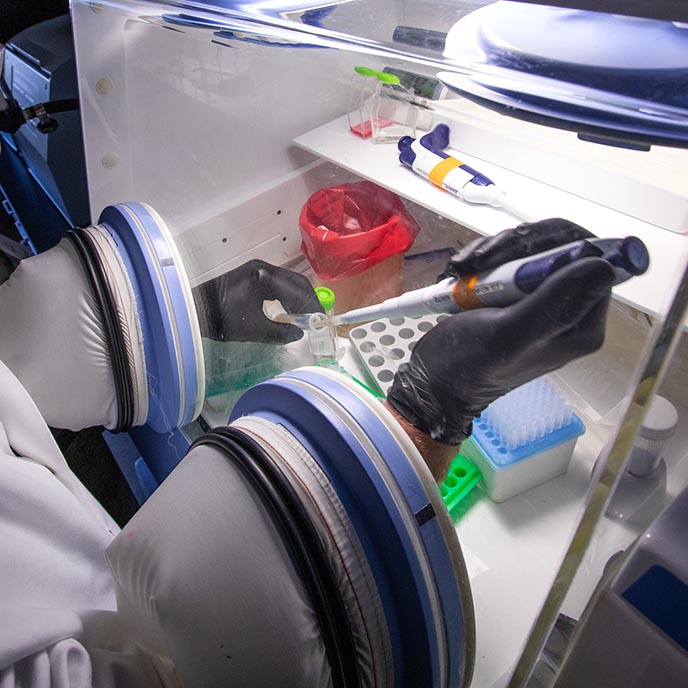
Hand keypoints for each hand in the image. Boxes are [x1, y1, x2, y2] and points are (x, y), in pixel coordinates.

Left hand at [193, 260, 322, 342]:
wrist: (194, 311)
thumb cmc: (223, 319)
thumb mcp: (254, 329)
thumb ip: (281, 332)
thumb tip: (299, 334)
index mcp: (264, 276)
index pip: (297, 290)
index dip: (311, 307)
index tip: (320, 321)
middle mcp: (263, 267)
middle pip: (296, 282)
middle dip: (308, 301)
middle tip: (317, 319)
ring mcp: (257, 270)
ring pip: (287, 283)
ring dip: (298, 299)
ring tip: (305, 318)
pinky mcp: (252, 276)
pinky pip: (277, 285)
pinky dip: (287, 297)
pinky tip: (289, 312)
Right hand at [387, 219, 614, 446]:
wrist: (435, 381)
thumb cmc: (468, 364)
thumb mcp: (509, 334)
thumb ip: (556, 303)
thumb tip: (604, 266)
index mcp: (581, 323)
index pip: (592, 259)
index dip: (556, 245)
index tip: (516, 254)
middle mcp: (570, 310)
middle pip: (561, 247)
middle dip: (518, 246)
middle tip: (482, 260)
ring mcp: (543, 302)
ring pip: (533, 249)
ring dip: (496, 251)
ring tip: (465, 270)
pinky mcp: (518, 296)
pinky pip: (511, 259)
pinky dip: (486, 258)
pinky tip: (462, 272)